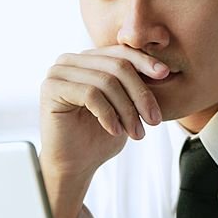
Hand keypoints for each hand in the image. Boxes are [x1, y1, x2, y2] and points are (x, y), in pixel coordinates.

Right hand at [39, 45, 169, 217]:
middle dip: (141, 95)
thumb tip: (164, 69)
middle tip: (154, 120)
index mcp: (89, 59)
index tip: (166, 75)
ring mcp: (58, 72)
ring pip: (106, 82)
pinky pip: (90, 94)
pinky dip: (108, 114)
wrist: (75, 165)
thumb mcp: (127, 106)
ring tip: (136, 132)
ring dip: (127, 110)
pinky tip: (115, 131)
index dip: (145, 62)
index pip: (122, 52)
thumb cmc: (101, 136)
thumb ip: (137, 85)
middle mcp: (71, 60)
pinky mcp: (51, 88)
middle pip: (118, 66)